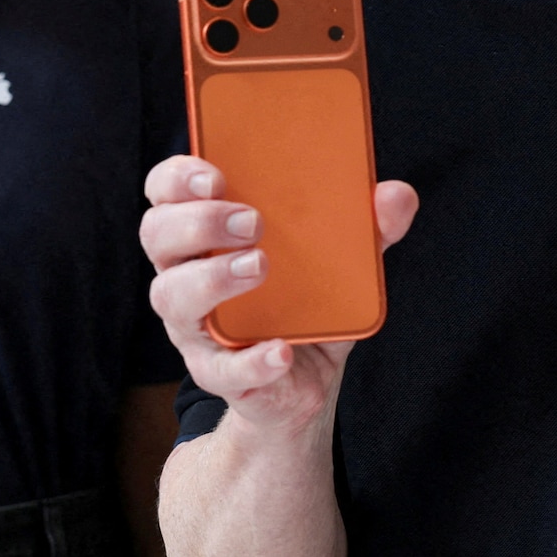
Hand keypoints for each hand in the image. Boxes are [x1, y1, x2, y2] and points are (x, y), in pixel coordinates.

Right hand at [140, 155, 417, 442]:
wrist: (303, 382)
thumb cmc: (305, 301)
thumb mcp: (339, 260)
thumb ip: (367, 227)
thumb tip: (398, 194)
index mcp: (207, 233)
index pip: (167, 191)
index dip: (179, 177)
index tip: (216, 174)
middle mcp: (187, 273)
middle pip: (158, 234)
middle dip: (198, 221)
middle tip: (252, 221)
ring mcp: (196, 325)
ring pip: (172, 296)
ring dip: (212, 278)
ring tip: (259, 266)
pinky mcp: (219, 373)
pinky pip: (221, 369)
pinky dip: (251, 359)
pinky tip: (281, 350)